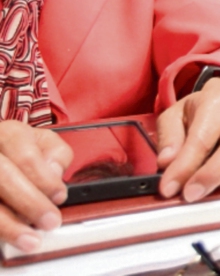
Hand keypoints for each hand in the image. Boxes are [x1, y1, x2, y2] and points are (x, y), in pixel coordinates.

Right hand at [0, 121, 70, 251]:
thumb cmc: (17, 150)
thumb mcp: (42, 142)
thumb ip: (55, 154)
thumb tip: (55, 173)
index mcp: (8, 135)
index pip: (26, 157)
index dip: (45, 180)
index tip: (59, 197)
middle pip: (3, 177)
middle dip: (29, 203)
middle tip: (49, 221)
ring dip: (8, 224)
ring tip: (29, 240)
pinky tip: (8, 237)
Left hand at [157, 77, 219, 202]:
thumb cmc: (197, 112)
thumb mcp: (174, 116)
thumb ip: (168, 137)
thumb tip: (167, 162)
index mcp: (217, 101)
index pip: (202, 138)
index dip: (184, 167)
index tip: (168, 188)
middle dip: (210, 176)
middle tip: (189, 195)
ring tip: (203, 188)